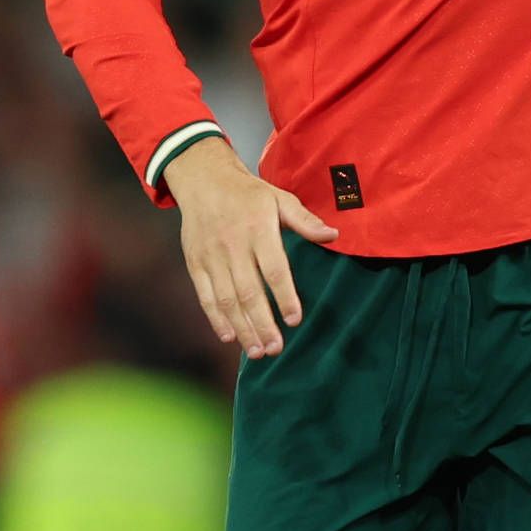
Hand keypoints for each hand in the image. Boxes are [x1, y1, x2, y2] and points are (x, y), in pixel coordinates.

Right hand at [169, 135, 336, 358]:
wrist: (203, 179)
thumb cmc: (248, 193)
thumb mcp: (279, 198)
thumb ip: (305, 221)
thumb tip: (334, 235)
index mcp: (258, 228)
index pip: (273, 269)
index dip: (284, 296)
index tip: (295, 320)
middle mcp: (233, 245)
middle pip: (248, 291)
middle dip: (262, 323)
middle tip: (276, 349)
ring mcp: (211, 256)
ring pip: (227, 299)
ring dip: (242, 328)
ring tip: (257, 352)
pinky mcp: (195, 263)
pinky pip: (205, 295)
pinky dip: (215, 318)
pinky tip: (229, 337)